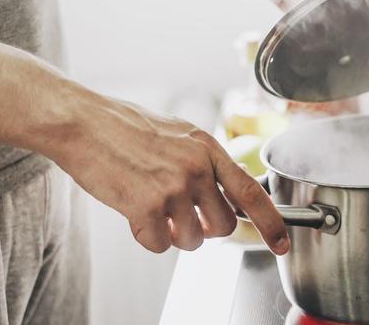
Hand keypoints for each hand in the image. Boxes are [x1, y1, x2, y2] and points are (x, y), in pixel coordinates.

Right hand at [51, 90, 288, 253]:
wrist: (86, 124)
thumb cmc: (129, 128)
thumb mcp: (182, 134)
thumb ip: (209, 160)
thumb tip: (233, 186)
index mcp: (209, 150)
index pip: (252, 192)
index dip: (272, 222)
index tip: (282, 244)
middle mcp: (197, 169)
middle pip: (224, 226)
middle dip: (208, 230)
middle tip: (185, 215)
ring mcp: (172, 188)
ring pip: (193, 240)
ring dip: (176, 234)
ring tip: (156, 209)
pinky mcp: (145, 207)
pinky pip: (160, 245)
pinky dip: (149, 237)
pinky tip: (136, 214)